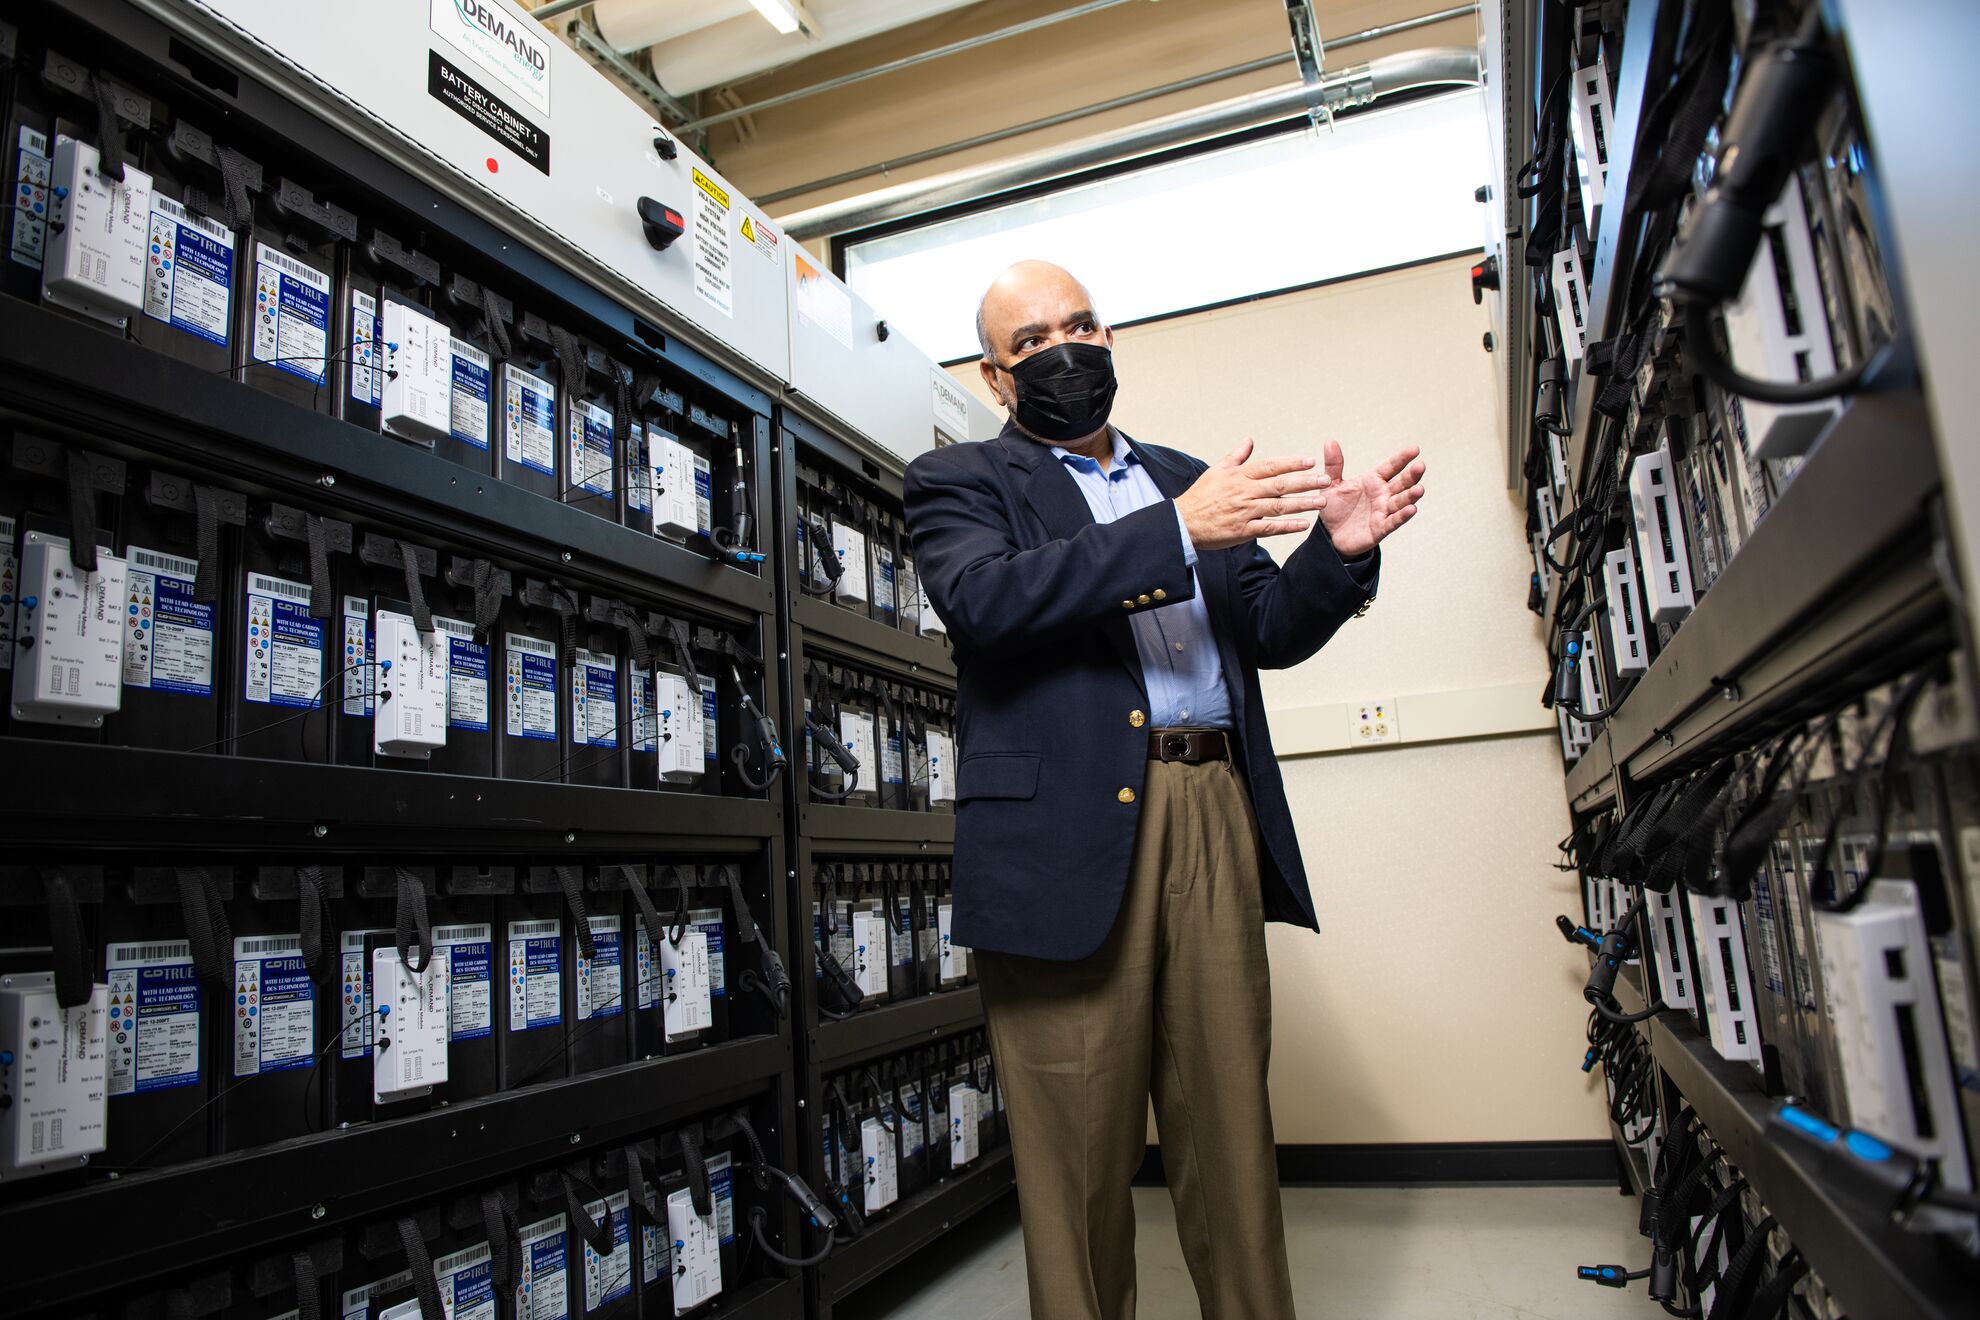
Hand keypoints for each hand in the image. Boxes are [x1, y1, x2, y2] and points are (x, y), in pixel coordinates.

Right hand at [1175, 438, 1330, 551]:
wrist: (1182, 523)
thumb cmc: (1199, 497)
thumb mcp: (1216, 471)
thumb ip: (1236, 456)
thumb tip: (1249, 440)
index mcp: (1239, 476)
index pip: (1270, 466)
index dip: (1291, 463)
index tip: (1310, 461)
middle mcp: (1244, 492)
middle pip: (1280, 484)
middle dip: (1305, 482)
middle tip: (1325, 480)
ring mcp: (1244, 512)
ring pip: (1278, 506)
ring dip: (1302, 504)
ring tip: (1322, 502)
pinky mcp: (1242, 531)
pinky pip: (1269, 528)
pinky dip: (1287, 526)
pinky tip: (1303, 524)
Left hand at [1315, 441, 1425, 558]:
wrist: (1329, 535)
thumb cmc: (1334, 509)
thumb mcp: (1331, 485)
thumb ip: (1333, 465)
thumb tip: (1330, 441)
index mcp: (1373, 481)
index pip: (1391, 467)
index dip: (1402, 458)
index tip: (1415, 449)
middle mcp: (1382, 494)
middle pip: (1401, 483)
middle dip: (1412, 475)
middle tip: (1420, 466)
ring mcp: (1383, 511)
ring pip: (1401, 501)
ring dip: (1411, 496)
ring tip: (1420, 489)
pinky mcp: (1381, 528)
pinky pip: (1394, 521)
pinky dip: (1402, 515)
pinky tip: (1411, 509)